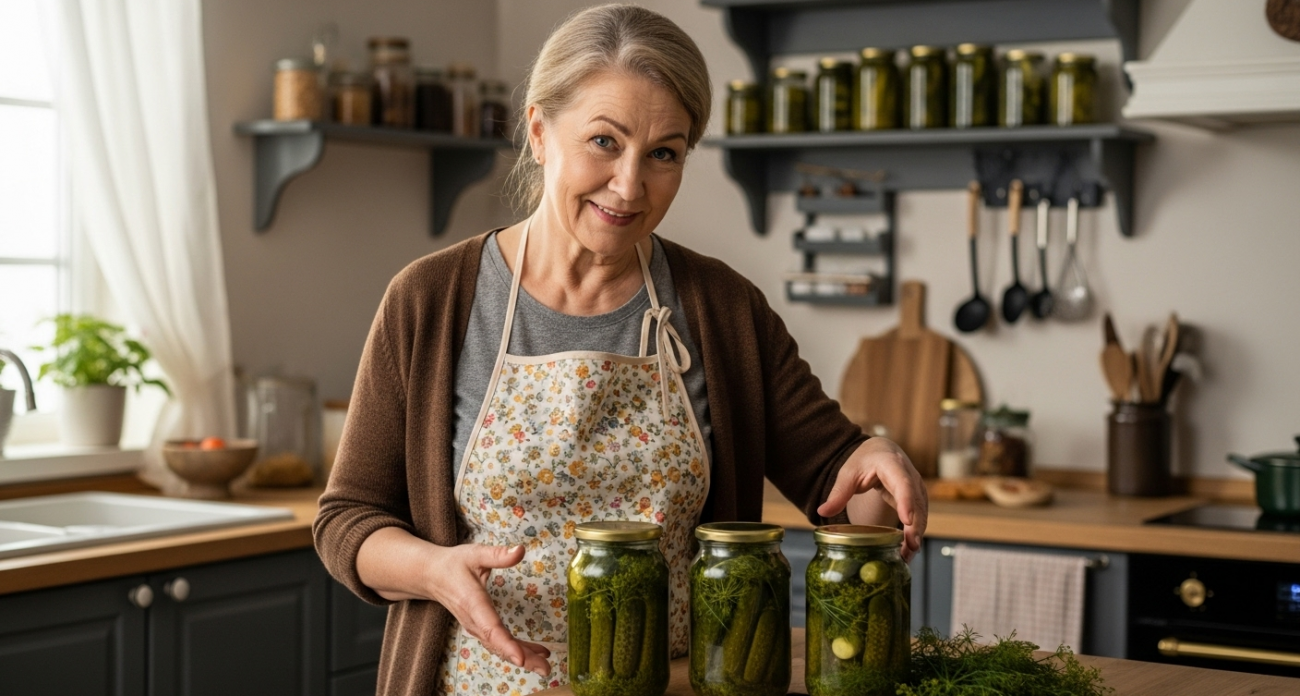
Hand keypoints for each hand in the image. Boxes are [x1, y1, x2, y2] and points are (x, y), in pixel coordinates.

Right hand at [428, 543, 552, 675]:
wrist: (432, 576)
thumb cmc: (453, 564)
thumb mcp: (475, 554)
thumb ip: (497, 554)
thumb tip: (520, 550)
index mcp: (473, 602)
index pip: (490, 628)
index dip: (506, 644)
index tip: (520, 658)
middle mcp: (474, 620)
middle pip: (498, 644)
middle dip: (522, 658)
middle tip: (545, 669)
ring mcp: (476, 627)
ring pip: (500, 647)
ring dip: (523, 658)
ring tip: (545, 665)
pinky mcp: (480, 628)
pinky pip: (499, 643)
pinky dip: (517, 650)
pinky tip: (536, 651)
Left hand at [816, 437, 927, 560]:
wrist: (880, 452)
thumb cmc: (865, 460)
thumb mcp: (849, 473)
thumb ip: (838, 493)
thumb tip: (822, 511)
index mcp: (891, 464)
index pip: (902, 483)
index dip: (906, 502)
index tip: (907, 520)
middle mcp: (909, 475)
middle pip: (916, 502)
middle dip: (915, 526)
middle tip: (910, 548)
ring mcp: (916, 487)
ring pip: (922, 512)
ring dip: (916, 534)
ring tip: (907, 556)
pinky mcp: (917, 498)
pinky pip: (920, 516)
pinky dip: (915, 533)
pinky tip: (907, 550)